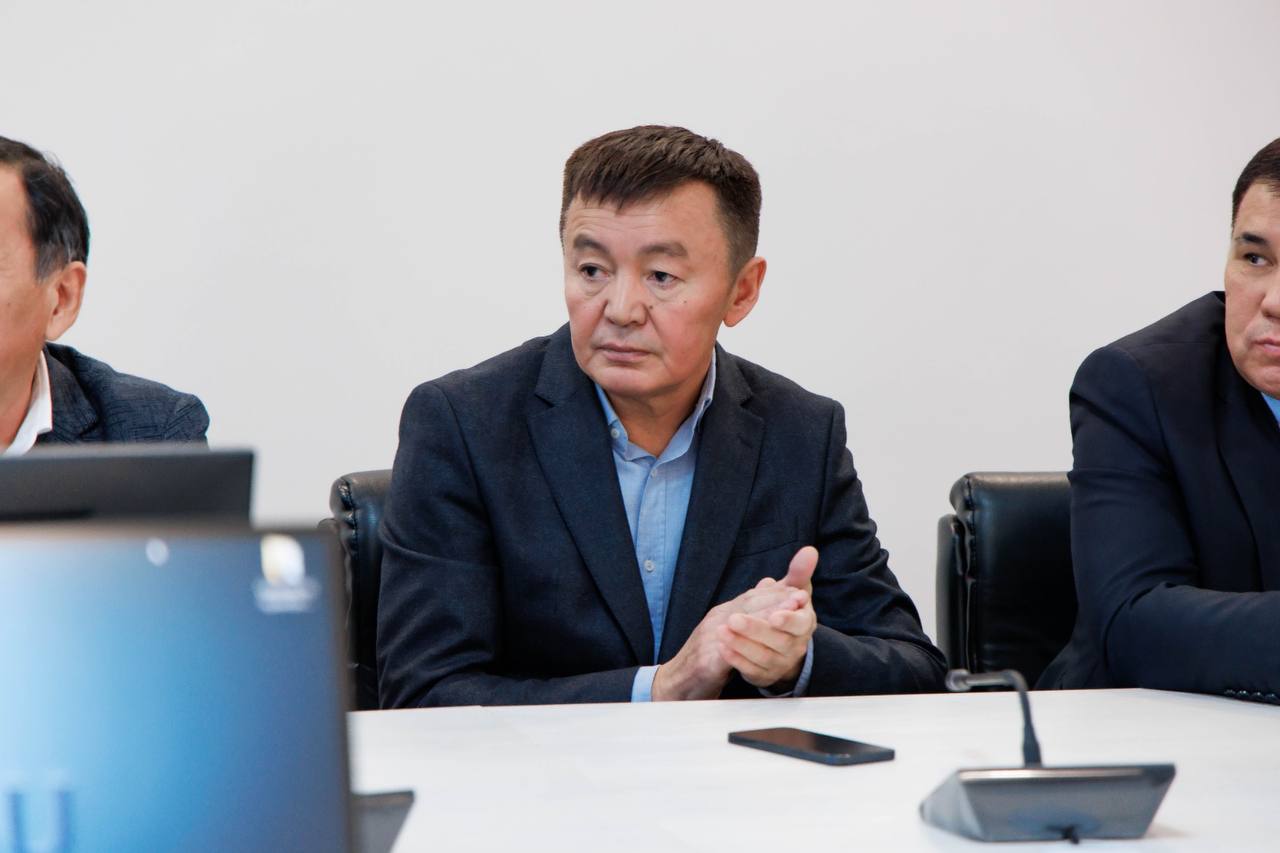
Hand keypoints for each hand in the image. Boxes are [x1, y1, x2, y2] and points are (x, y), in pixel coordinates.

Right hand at [651, 576, 806, 700]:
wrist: (675, 684)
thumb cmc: (704, 660)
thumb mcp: (727, 634)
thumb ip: (747, 614)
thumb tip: (767, 587)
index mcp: (722, 614)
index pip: (751, 598)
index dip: (776, 594)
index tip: (800, 591)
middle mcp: (715, 622)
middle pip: (747, 606)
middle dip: (776, 601)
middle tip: (800, 598)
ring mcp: (709, 640)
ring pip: (739, 624)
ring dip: (765, 619)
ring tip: (787, 616)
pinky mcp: (706, 662)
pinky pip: (727, 653)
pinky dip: (746, 647)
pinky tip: (763, 648)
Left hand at [718, 546, 818, 689]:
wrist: (782, 644)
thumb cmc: (786, 610)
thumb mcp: (792, 591)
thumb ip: (799, 572)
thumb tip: (809, 550)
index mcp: (804, 623)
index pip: (800, 624)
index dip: (788, 620)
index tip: (774, 615)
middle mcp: (796, 646)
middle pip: (779, 641)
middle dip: (755, 630)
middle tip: (733, 619)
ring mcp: (781, 663)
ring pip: (763, 658)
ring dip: (742, 645)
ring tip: (721, 631)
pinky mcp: (764, 675)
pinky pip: (751, 670)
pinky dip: (736, 659)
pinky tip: (722, 647)